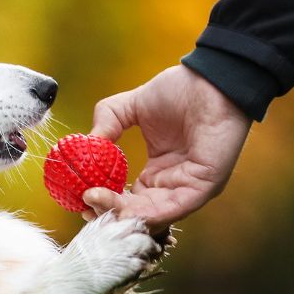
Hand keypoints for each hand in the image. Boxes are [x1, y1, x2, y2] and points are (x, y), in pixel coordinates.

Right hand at [82, 65, 251, 226]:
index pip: (127, 199)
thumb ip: (108, 121)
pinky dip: (147, 213)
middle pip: (135, 212)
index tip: (80, 195)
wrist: (213, 78)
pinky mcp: (204, 186)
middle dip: (107, 212)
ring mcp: (189, 188)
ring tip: (95, 201)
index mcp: (158, 172)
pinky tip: (122, 207)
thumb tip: (87, 143)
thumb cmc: (183, 89)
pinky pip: (173, 208)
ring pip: (151, 215)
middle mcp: (173, 185)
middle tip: (84, 204)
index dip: (103, 201)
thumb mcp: (133, 105)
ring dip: (121, 214)